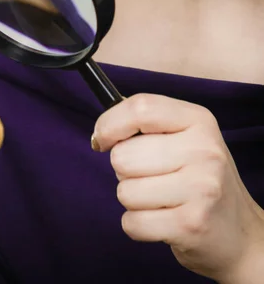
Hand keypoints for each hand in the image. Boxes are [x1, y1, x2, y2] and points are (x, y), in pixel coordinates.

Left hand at [92, 93, 263, 281]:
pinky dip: (137, 225)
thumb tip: (102, 130)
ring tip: (160, 199)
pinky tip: (162, 220)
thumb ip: (146, 124)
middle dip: (125, 171)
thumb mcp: (184, 137)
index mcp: (198, 120)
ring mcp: (201, 188)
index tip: (101, 139)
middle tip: (152, 177)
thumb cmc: (199, 178)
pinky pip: (132, 222)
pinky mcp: (191, 225)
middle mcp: (203, 150)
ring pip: (124, 191)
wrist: (241, 233)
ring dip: (133, 200)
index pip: (140, 108)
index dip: (109, 124)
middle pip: (123, 155)